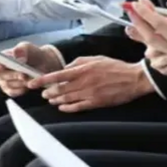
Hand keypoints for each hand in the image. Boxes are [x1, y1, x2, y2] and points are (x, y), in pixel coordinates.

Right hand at [0, 42, 62, 96]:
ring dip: (19, 82)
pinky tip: (28, 85)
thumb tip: (15, 54)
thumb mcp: (28, 47)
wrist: (43, 64)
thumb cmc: (31, 53)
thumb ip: (21, 49)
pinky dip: (21, 89)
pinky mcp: (11, 90)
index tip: (0, 66)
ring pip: (7, 84)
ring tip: (29, 77)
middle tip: (23, 74)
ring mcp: (3, 82)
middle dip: (12, 75)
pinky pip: (12, 92)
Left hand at [27, 56, 152, 111]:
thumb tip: (66, 68)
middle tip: (43, 93)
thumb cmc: (115, 67)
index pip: (57, 75)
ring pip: (66, 99)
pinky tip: (62, 107)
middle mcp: (84, 82)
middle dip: (48, 92)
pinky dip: (67, 108)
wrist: (133, 79)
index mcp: (83, 69)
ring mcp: (89, 93)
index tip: (33, 83)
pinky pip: (77, 107)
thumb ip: (79, 62)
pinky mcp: (96, 103)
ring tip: (51, 100)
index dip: (43, 80)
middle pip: (59, 89)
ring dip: (56, 100)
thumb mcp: (96, 58)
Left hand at [125, 0, 166, 71]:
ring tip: (133, 24)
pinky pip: (160, 58)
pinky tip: (146, 41)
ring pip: (153, 48)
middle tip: (131, 10)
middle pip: (151, 36)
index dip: (145, 12)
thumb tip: (166, 7)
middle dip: (138, 22)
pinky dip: (151, 50)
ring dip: (142, 35)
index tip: (137, 2)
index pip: (159, 23)